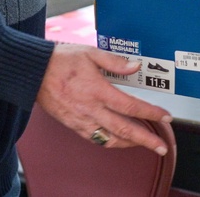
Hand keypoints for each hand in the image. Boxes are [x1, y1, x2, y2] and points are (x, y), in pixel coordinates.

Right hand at [35, 44, 171, 154]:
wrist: (34, 72)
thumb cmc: (60, 60)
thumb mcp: (90, 53)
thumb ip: (114, 61)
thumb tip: (135, 66)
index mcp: (98, 90)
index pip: (131, 106)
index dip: (151, 113)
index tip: (165, 116)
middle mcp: (91, 109)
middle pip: (125, 130)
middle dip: (146, 140)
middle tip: (161, 147)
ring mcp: (81, 120)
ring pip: (110, 140)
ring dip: (129, 144)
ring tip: (143, 144)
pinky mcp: (73, 125)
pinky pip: (95, 139)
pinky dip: (110, 142)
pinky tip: (118, 139)